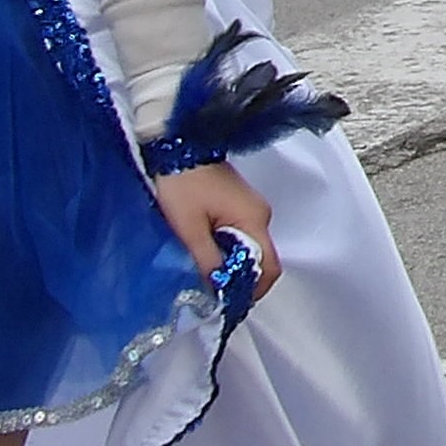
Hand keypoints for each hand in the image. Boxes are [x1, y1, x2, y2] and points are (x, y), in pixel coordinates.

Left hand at [152, 160, 279, 304]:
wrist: (176, 144)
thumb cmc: (182, 181)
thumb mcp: (188, 227)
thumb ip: (206, 260)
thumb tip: (218, 289)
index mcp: (253, 219)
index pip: (269, 266)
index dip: (253, 289)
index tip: (230, 301)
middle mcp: (260, 214)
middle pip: (262, 259)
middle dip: (242, 278)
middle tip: (216, 291)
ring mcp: (252, 207)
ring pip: (251, 248)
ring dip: (234, 263)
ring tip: (208, 272)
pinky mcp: (240, 203)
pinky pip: (243, 235)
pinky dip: (230, 249)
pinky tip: (208, 251)